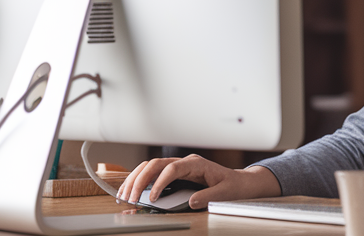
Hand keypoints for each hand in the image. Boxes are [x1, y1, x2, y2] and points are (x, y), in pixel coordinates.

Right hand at [116, 154, 282, 209]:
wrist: (238, 181)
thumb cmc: (232, 185)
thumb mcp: (224, 192)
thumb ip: (208, 196)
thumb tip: (191, 202)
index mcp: (196, 163)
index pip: (172, 168)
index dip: (160, 182)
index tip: (152, 197)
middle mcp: (184, 162)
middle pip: (156, 164)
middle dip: (140, 180)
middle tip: (130, 197)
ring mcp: (178, 165)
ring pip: (150, 166)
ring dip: (136, 179)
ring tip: (124, 194)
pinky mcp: (175, 172)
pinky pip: (153, 173)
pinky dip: (140, 180)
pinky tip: (130, 190)